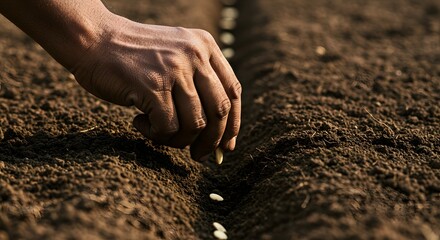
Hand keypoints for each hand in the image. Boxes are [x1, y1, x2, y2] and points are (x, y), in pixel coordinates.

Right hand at [71, 15, 240, 160]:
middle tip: (198, 156)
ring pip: (195, 125)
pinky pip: (168, 128)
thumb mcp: (176, 56)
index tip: (226, 146)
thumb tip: (219, 134)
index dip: (233, 124)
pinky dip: (156, 135)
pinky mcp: (153, 87)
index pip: (233, 92)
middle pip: (220, 111)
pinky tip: (140, 123)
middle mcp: (195, 55)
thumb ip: (199, 82)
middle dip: (212, 141)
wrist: (94, 39)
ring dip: (179, 141)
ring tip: (159, 134)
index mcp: (205, 46)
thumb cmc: (134, 56)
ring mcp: (175, 70)